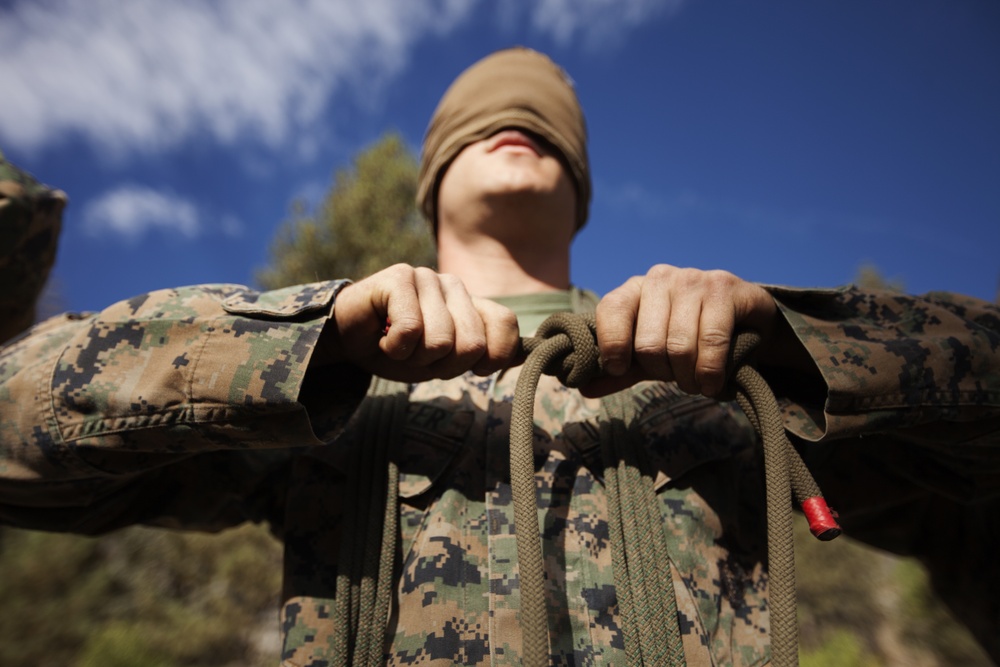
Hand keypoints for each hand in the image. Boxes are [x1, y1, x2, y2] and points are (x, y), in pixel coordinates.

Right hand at [322, 264, 519, 381]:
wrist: (345, 339)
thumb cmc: (398, 350)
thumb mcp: (446, 360)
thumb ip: (485, 353)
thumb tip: (528, 356)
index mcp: (470, 304)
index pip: (506, 325)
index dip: (491, 358)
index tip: (465, 368)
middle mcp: (453, 285)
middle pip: (472, 345)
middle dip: (442, 366)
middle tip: (419, 357)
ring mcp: (427, 277)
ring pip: (440, 341)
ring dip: (414, 358)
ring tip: (399, 346)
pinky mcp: (398, 277)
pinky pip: (411, 330)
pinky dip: (394, 348)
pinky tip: (383, 338)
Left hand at [586, 265, 778, 396]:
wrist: (745, 321)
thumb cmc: (689, 338)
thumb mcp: (650, 357)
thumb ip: (620, 370)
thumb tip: (583, 387)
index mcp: (635, 289)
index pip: (610, 309)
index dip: (612, 345)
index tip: (620, 368)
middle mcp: (661, 278)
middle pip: (648, 343)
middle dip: (662, 372)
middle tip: (675, 378)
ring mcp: (694, 279)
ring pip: (679, 346)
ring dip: (688, 378)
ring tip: (696, 382)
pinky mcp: (726, 288)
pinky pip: (711, 341)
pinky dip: (710, 372)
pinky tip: (713, 383)